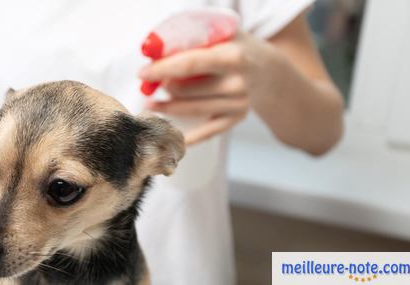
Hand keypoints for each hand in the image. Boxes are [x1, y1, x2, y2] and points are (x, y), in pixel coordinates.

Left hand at [139, 32, 270, 145]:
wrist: (266, 69)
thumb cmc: (235, 48)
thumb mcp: (220, 33)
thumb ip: (191, 40)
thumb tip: (155, 54)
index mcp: (232, 57)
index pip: (189, 64)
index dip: (162, 70)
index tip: (142, 74)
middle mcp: (237, 83)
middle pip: (187, 91)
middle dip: (163, 88)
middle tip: (149, 86)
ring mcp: (238, 104)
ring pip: (191, 110)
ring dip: (167, 108)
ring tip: (151, 105)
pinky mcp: (235, 119)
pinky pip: (206, 132)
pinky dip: (187, 137)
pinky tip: (168, 136)